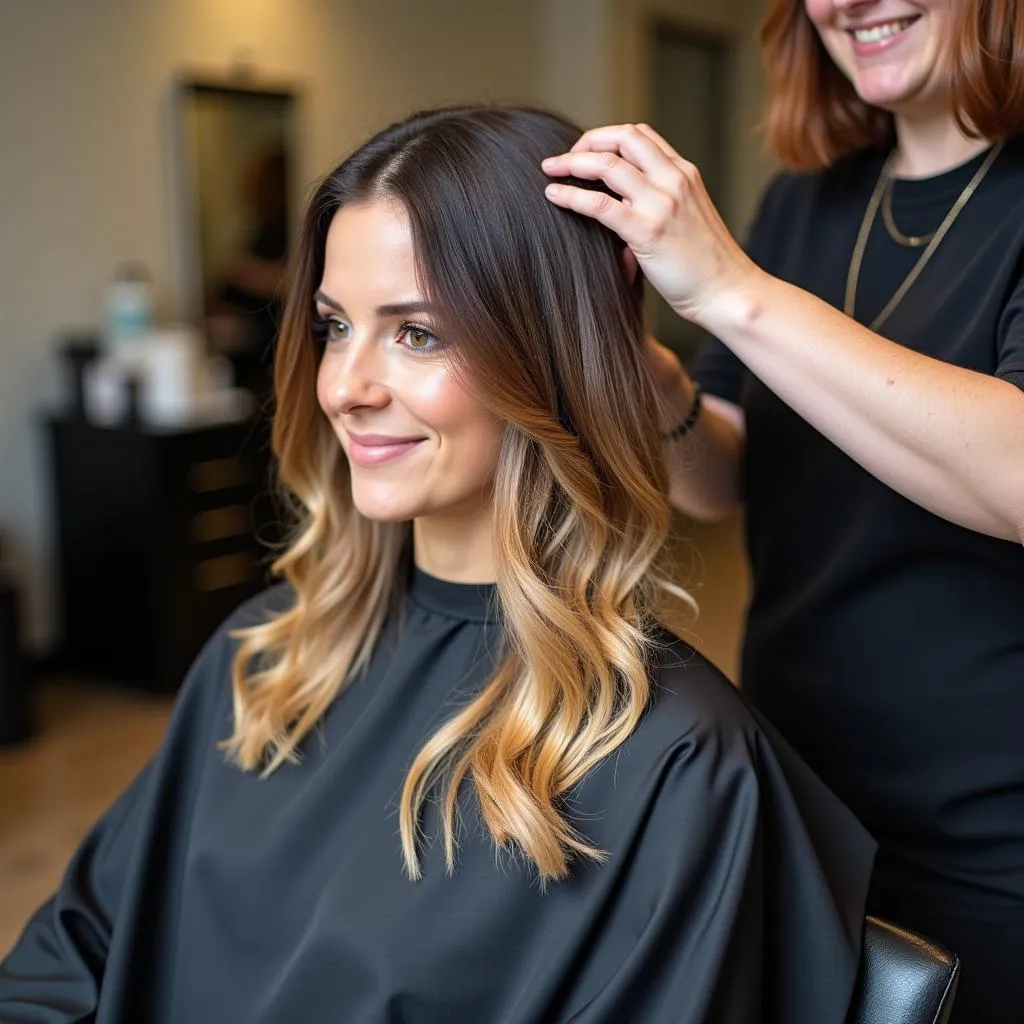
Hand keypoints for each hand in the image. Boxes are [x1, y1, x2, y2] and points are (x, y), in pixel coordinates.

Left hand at [542, 123, 758, 324]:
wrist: (729, 292)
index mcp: (684, 174)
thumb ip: (657, 208)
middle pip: (623, 137)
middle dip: (586, 141)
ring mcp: (662, 204)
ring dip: (572, 163)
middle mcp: (675, 180)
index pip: (640, 136)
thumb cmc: (706, 267)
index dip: (606, 138)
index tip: (585, 153)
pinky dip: (572, 196)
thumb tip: (617, 215)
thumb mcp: (685, 221)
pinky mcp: (648, 232)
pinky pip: (601, 205)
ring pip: (608, 164)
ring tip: (550, 170)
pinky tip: (553, 196)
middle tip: (562, 159)